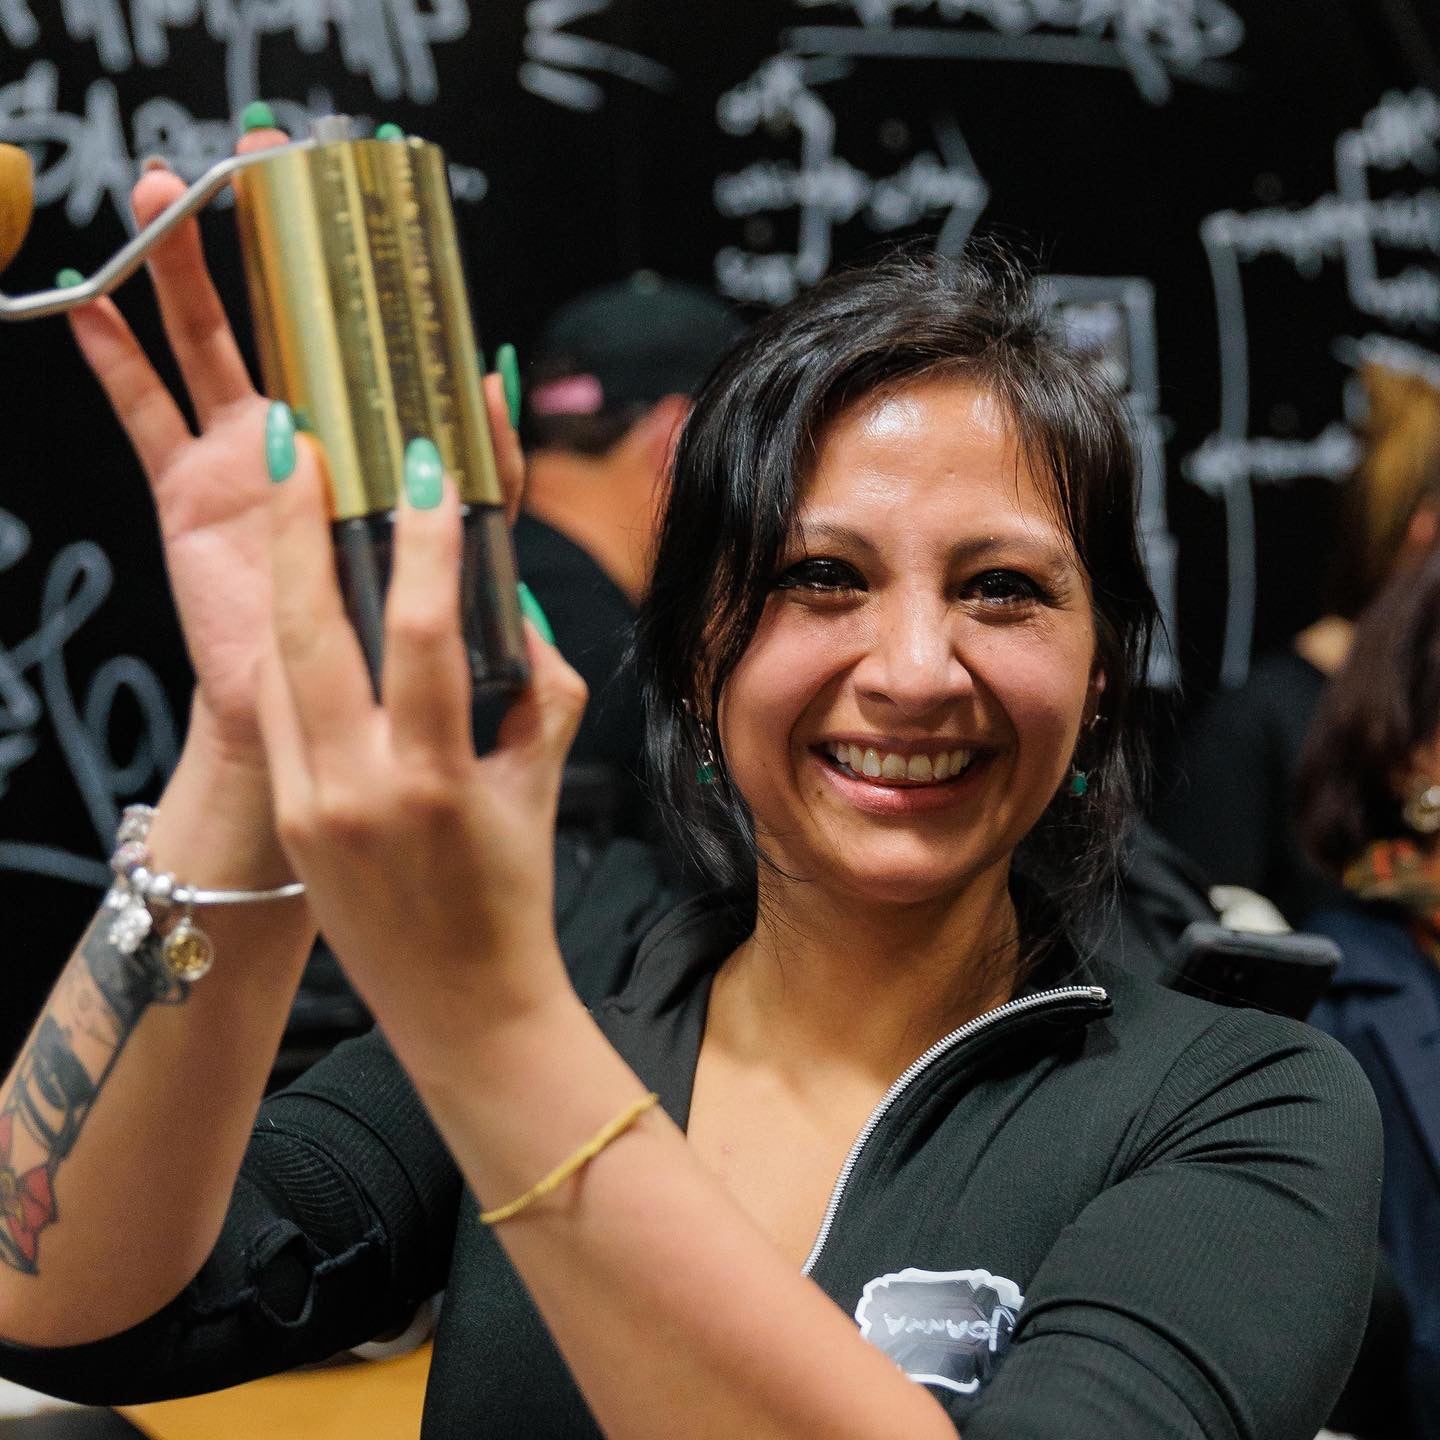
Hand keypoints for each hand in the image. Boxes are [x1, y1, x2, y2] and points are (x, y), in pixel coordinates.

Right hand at [67, 135, 525, 763]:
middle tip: (261, 158)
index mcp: (379, 442)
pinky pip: (147, 415)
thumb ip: (488, 474)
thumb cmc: (409, 648)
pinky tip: (91, 305)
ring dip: (188, 273)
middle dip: (273, 240)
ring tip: (168, 194)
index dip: (369, 273)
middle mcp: (316, 435)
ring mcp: (251, 457)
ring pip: (215, 345)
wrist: (345, 727)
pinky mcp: (195, 490)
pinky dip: (120, 361)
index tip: (369, 198)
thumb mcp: (464, 553)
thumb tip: (496, 377)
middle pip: (290, 319)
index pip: (378, 342)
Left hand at [256, 435, 584, 1072]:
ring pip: (278, 661)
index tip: (423, 469)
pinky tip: (296, 591)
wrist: (464, 1006)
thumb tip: (504, 599)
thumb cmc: (515, 891)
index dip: (425, 541)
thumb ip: (537, 681)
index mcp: (433, 778)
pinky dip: (289, 641)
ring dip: (280, 573)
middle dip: (298, 525)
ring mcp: (308, 804)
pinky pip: (280, 708)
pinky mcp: (287, 815)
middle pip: (310, 629)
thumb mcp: (542, 779)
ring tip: (284, 495)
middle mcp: (355, 788)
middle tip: (299, 441)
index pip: (424, 632)